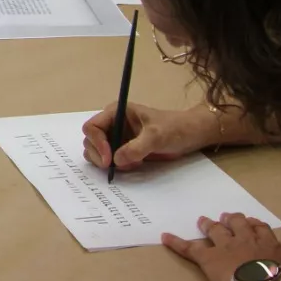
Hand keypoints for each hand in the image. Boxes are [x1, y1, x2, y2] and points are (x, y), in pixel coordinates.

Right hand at [82, 101, 216, 171]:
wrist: (190, 135)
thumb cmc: (174, 128)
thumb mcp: (156, 136)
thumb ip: (136, 148)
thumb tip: (116, 161)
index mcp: (116, 112)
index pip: (92, 127)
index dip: (97, 143)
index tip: (109, 160)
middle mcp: (112, 124)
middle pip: (90, 140)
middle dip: (99, 155)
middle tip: (114, 168)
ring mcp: (117, 137)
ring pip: (96, 152)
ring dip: (106, 162)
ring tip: (127, 165)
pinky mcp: (123, 149)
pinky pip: (108, 160)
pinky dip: (113, 167)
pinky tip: (130, 167)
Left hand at [163, 212, 280, 280]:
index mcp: (267, 242)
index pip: (260, 228)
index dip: (255, 225)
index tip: (252, 222)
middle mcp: (245, 239)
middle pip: (237, 224)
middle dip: (231, 219)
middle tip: (226, 216)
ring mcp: (225, 246)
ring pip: (215, 231)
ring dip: (209, 225)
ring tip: (203, 220)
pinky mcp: (208, 257)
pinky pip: (189, 248)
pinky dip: (176, 242)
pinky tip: (165, 237)